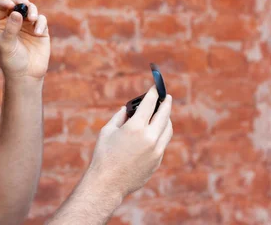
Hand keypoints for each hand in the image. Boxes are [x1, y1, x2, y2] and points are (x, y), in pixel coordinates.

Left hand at [0, 0, 49, 79]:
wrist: (26, 75)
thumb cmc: (12, 61)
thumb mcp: (7, 45)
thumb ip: (10, 29)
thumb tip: (17, 13)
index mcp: (0, 23)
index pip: (0, 7)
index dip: (4, 3)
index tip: (10, 5)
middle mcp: (13, 21)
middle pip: (17, 3)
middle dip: (21, 1)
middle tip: (24, 4)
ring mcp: (27, 25)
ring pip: (30, 9)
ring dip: (32, 10)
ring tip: (32, 18)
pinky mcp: (40, 30)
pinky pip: (41, 20)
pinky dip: (40, 23)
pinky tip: (37, 32)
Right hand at [88, 86, 172, 200]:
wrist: (108, 183)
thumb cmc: (103, 155)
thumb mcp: (107, 131)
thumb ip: (119, 117)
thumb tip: (127, 109)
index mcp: (135, 127)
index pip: (149, 104)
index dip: (153, 93)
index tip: (155, 88)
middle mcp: (149, 138)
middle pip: (164, 115)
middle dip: (165, 103)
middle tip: (166, 96)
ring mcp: (156, 151)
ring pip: (167, 129)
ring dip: (166, 119)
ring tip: (163, 114)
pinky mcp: (157, 161)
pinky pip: (163, 142)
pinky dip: (161, 133)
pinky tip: (156, 132)